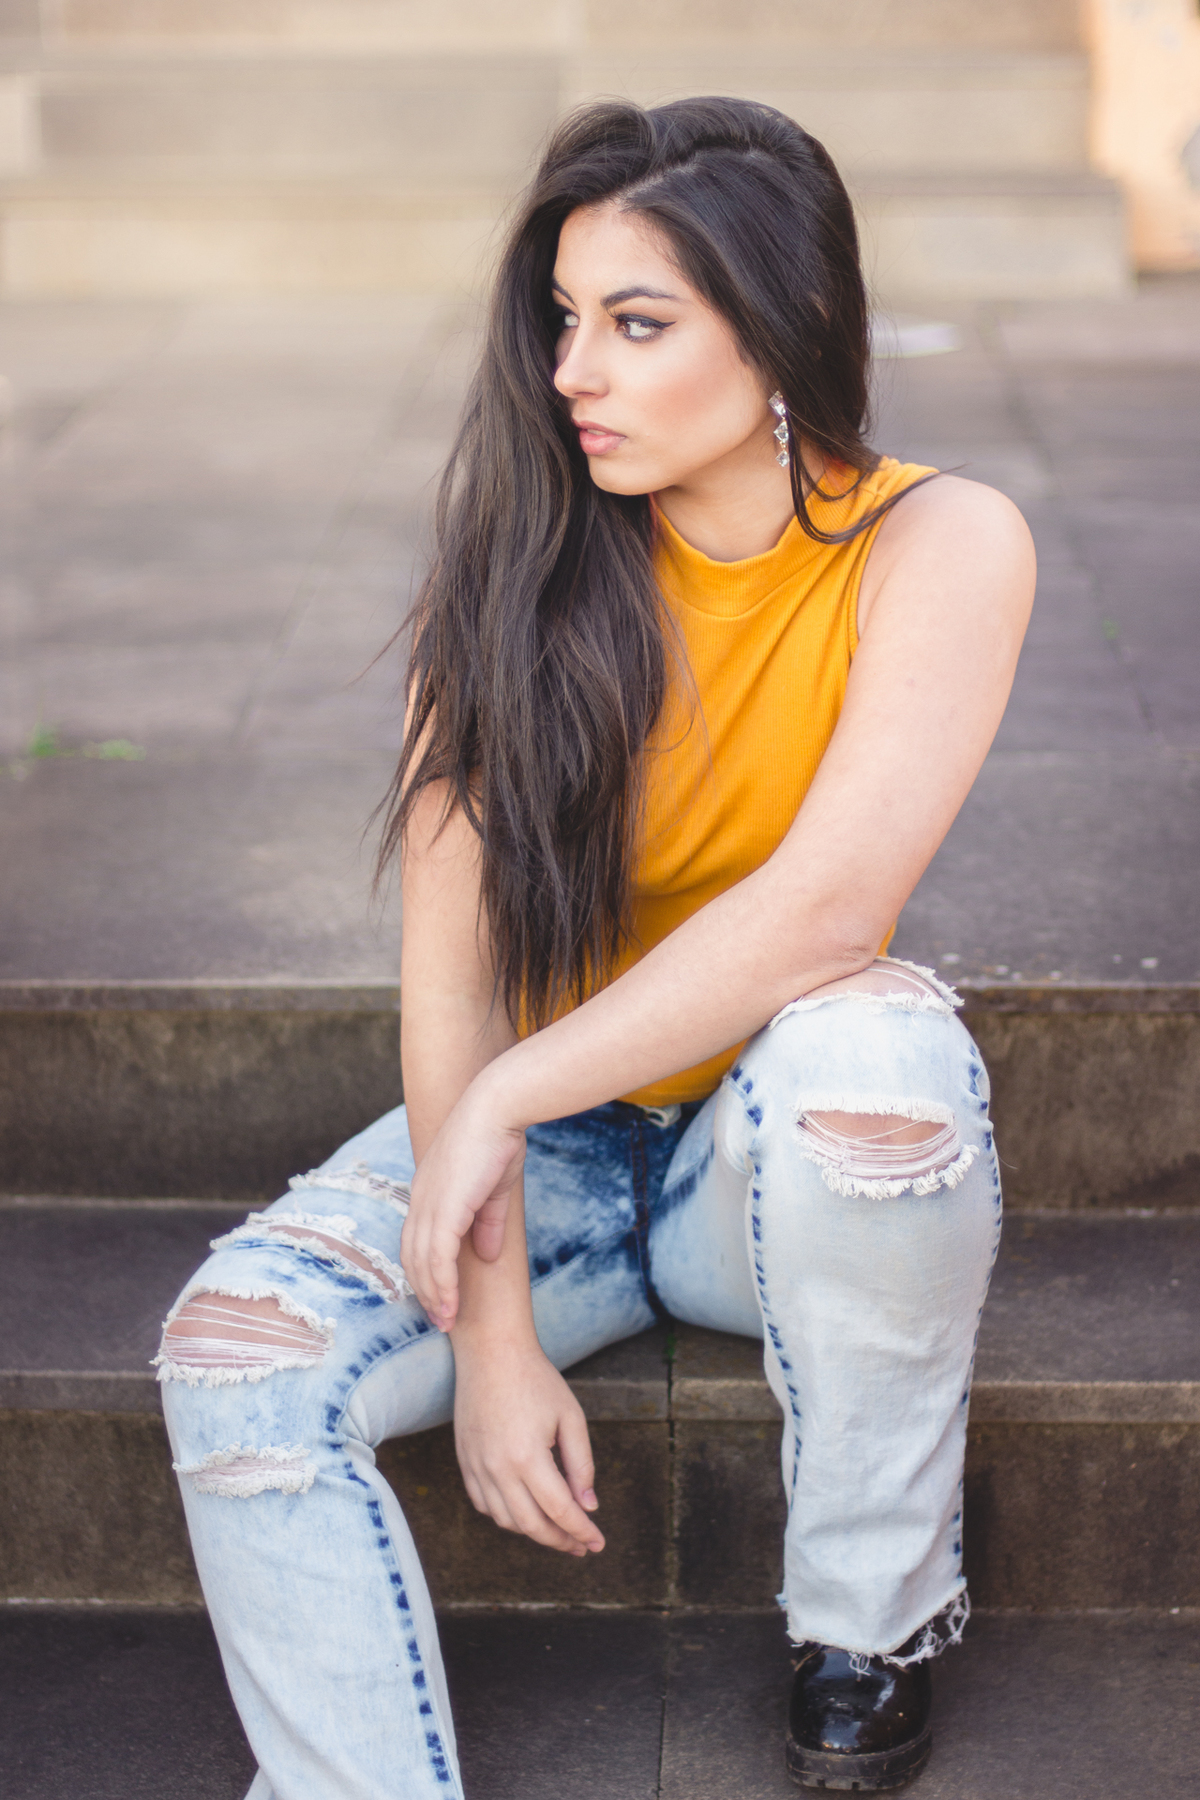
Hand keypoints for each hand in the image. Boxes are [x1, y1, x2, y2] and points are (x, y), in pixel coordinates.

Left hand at [401, 1081, 524, 1329]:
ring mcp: (429, 1203)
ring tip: (447, 1321)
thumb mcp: (494, 1190)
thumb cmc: (498, 1139)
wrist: (497, 1108)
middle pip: (411, 1256)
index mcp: (427, 1191)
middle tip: (440, 1320)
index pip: (415, 1240)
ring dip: (434, 1296)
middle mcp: (420, 1199)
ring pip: (422, 1263)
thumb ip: (488, 1223)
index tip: (438, 1296)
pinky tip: (452, 1303)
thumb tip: (488, 1256)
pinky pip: (438, 1257)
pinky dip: (443, 1284)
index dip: (424, 1271)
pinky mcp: (444, 1208)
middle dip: (424, 1291)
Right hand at [453, 1333, 604, 1556]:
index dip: (581, 1532)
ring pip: (505, 1520)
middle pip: (532, 1525)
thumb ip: (582, 1465)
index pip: (560, 1511)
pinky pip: (483, 1504)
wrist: (491, 1351)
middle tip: (580, 1544)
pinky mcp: (464, 1461)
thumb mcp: (571, 1417)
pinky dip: (505, 1516)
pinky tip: (525, 1511)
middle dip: (560, 1540)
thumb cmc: (536, 1379)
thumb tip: (588, 1506)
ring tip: (557, 1530)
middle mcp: (498, 1468)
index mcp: (528, 1457)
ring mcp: (476, 1466)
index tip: (597, 1543)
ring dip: (533, 1532)